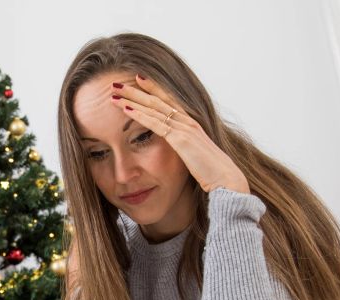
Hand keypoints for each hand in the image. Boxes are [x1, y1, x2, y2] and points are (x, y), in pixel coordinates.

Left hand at [111, 75, 249, 193]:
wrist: (226, 180)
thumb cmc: (211, 171)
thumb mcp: (195, 154)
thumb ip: (184, 146)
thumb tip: (177, 147)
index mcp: (191, 123)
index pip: (168, 99)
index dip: (152, 88)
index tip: (136, 79)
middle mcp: (188, 121)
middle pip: (157, 99)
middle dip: (135, 90)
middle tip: (116, 83)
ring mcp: (184, 128)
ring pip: (154, 108)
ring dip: (132, 100)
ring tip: (114, 93)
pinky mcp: (181, 140)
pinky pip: (156, 124)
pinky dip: (140, 115)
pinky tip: (126, 110)